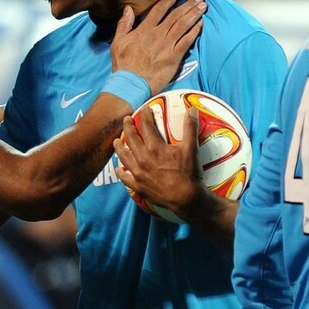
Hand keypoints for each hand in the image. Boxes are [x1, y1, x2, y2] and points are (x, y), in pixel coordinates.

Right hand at [111, 0, 204, 94]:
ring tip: (203, 6)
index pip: (158, 10)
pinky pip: (187, 41)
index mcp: (144, 30)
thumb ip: (124, 24)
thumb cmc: (123, 65)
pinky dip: (195, 31)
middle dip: (188, 5)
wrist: (131, 83)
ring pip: (184, 25)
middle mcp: (158, 34)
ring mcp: (167, 45)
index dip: (168, 1)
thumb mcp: (118, 42)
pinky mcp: (174, 57)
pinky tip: (201, 24)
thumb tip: (128, 9)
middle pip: (176, 15)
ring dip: (194, 14)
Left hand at [114, 105, 203, 219]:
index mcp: (154, 147)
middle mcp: (142, 158)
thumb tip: (192, 110)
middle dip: (128, 127)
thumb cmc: (188, 173)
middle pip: (131, 138)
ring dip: (119, 147)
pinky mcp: (138, 186)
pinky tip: (118, 168)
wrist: (185, 198)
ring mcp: (138, 173)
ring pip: (124, 156)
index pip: (146, 126)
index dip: (145, 116)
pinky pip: (125, 178)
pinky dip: (120, 172)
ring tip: (116, 141)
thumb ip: (190, 127)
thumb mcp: (191, 148)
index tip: (144, 110)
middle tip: (127, 120)